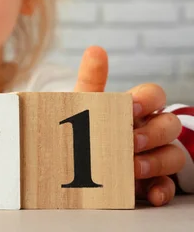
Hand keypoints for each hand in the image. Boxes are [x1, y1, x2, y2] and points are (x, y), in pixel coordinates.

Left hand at [74, 46, 184, 206]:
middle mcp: (148, 130)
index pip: (154, 95)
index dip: (147, 99)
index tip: (129, 106)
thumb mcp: (83, 104)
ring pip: (175, 155)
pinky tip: (151, 194)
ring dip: (157, 161)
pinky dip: (162, 190)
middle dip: (154, 132)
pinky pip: (168, 186)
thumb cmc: (83, 125)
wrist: (70, 161)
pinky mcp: (150, 182)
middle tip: (130, 141)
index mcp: (133, 108)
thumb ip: (90, 80)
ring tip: (132, 167)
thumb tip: (95, 49)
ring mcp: (152, 156)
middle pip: (170, 124)